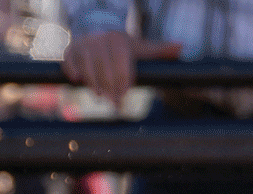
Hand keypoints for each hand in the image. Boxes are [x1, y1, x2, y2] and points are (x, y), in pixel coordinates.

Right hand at [61, 31, 181, 107]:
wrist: (96, 30)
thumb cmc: (120, 45)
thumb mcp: (139, 46)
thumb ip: (158, 50)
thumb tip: (182, 48)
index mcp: (119, 39)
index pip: (121, 63)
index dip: (123, 80)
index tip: (124, 95)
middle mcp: (100, 40)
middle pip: (105, 68)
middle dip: (110, 88)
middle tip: (114, 103)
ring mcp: (84, 45)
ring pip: (87, 67)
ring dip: (93, 84)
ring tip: (99, 96)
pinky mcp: (70, 51)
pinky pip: (70, 64)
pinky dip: (73, 72)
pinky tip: (78, 81)